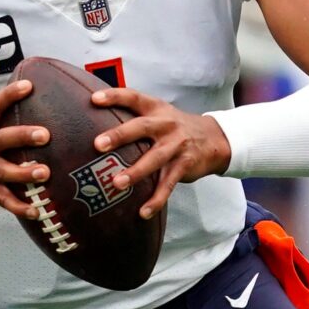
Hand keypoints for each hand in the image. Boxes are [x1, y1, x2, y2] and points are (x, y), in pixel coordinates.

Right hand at [0, 78, 50, 218]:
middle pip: (0, 140)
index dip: (9, 96)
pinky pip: (2, 200)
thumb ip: (9, 121)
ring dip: (24, 173)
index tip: (28, 86)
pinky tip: (37, 210)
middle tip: (45, 135)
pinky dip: (20, 206)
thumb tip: (45, 98)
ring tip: (45, 173)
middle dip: (22, 137)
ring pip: (3, 172)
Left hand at [91, 86, 232, 217]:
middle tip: (98, 144)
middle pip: (141, 127)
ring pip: (155, 158)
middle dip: (119, 135)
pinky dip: (156, 199)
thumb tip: (94, 123)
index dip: (114, 96)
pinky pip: (168, 184)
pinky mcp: (184, 165)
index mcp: (156, 109)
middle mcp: (166, 125)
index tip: (94, 99)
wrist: (214, 139)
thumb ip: (134, 117)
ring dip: (136, 172)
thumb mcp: (159, 114)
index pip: (134, 98)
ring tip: (117, 184)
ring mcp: (176, 145)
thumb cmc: (174, 128)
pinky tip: (143, 212)